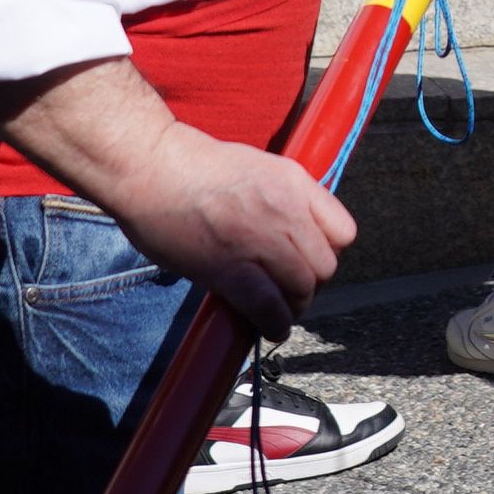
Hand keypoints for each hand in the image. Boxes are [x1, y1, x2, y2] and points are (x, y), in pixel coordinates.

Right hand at [128, 132, 357, 334]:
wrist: (150, 165)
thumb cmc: (190, 165)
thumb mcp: (255, 168)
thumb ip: (280, 198)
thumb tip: (292, 232)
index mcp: (294, 181)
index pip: (343, 232)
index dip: (328, 252)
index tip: (308, 259)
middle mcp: (286, 209)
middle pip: (325, 266)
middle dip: (310, 284)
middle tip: (288, 289)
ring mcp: (260, 239)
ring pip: (303, 288)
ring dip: (293, 306)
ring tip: (277, 310)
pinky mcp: (231, 267)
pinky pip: (269, 306)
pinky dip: (273, 324)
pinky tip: (269, 328)